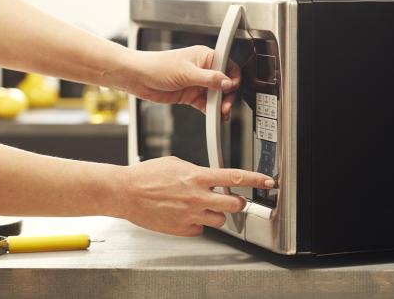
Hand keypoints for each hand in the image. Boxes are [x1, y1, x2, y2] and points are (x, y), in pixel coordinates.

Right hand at [117, 156, 273, 236]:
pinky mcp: (182, 228)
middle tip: (231, 200)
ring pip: (220, 220)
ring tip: (200, 206)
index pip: (235, 178)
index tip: (268, 182)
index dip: (256, 180)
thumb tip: (208, 177)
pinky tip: (185, 215)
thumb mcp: (176, 163)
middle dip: (237, 203)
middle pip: (234, 205)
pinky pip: (200, 229)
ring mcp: (190, 215)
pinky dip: (197, 223)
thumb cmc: (146, 176)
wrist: (126, 192)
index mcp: (197, 177)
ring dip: (216, 214)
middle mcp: (197, 197)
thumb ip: (197, 171)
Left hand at [128, 46, 239, 119]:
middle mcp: (203, 69)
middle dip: (226, 96)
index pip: (228, 66)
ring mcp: (196, 83)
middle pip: (224, 84)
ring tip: (219, 114)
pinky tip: (212, 115)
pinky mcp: (190, 95)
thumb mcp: (187, 72)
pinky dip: (209, 111)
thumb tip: (227, 82)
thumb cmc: (157, 66)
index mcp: (205, 57)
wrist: (138, 78)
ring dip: (219, 105)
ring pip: (215, 96)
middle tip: (224, 106)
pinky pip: (205, 104)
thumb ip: (209, 79)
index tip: (231, 89)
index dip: (232, 78)